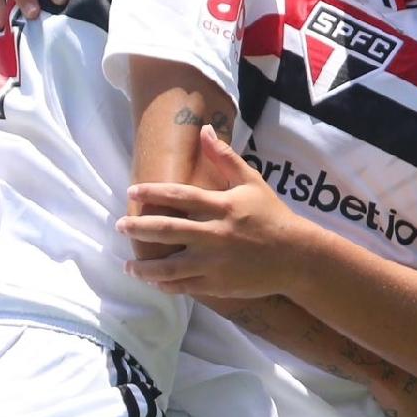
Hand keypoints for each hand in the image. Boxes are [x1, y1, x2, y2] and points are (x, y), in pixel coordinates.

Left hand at [120, 128, 306, 298]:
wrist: (296, 257)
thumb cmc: (272, 216)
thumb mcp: (251, 183)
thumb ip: (225, 158)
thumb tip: (204, 130)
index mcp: (222, 207)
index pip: (180, 196)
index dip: (152, 192)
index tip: (132, 192)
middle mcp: (214, 235)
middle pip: (167, 229)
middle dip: (138, 227)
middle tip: (120, 226)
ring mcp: (214, 263)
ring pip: (170, 266)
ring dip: (144, 266)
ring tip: (128, 265)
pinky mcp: (217, 285)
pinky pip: (184, 286)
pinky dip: (164, 284)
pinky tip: (152, 280)